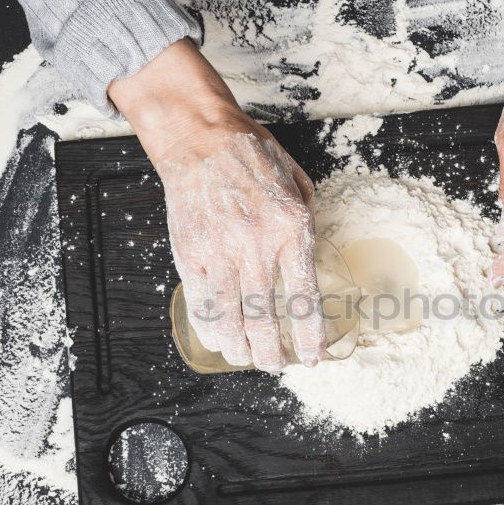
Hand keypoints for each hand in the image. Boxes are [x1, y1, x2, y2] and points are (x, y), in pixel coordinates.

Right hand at [109, 39, 323, 372]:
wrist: (201, 138)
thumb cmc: (253, 157)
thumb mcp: (298, 186)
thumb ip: (306, 227)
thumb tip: (308, 266)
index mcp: (292, 229)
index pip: (305, 300)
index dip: (310, 338)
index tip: (312, 357)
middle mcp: (256, 245)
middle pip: (265, 320)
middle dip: (271, 354)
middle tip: (276, 366)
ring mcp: (219, 251)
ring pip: (230, 320)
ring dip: (240, 349)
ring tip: (247, 358)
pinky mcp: (190, 253)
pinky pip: (201, 304)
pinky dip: (210, 329)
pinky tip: (220, 340)